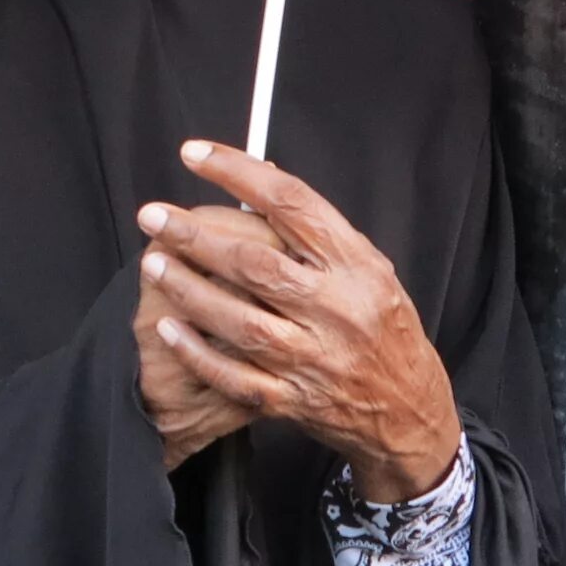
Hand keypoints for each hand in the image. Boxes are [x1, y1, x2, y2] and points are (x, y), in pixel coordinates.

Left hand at [137, 141, 461, 503]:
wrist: (412, 411)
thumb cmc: (382, 328)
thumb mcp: (369, 270)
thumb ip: (316, 235)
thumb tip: (252, 184)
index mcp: (357, 266)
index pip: (292, 204)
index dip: (237, 173)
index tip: (194, 154)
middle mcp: (338, 310)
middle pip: (255, 264)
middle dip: (196, 236)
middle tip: (153, 216)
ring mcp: (316, 359)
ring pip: (240, 322)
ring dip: (189, 290)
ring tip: (154, 264)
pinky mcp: (295, 401)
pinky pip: (235, 378)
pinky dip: (198, 353)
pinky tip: (168, 327)